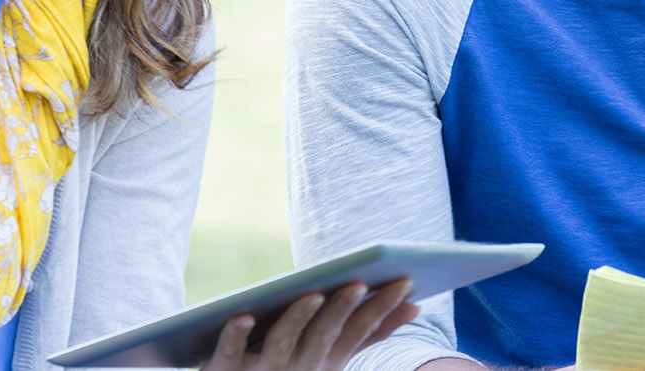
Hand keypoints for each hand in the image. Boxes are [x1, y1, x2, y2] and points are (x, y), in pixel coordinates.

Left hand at [204, 277, 418, 370]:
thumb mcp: (331, 359)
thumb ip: (367, 333)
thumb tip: (414, 305)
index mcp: (326, 363)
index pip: (359, 332)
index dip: (382, 309)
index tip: (405, 282)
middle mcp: (299, 368)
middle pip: (324, 335)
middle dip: (342, 309)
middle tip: (359, 284)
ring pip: (282, 341)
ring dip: (298, 318)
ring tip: (313, 294)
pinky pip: (230, 352)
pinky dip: (236, 335)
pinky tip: (242, 316)